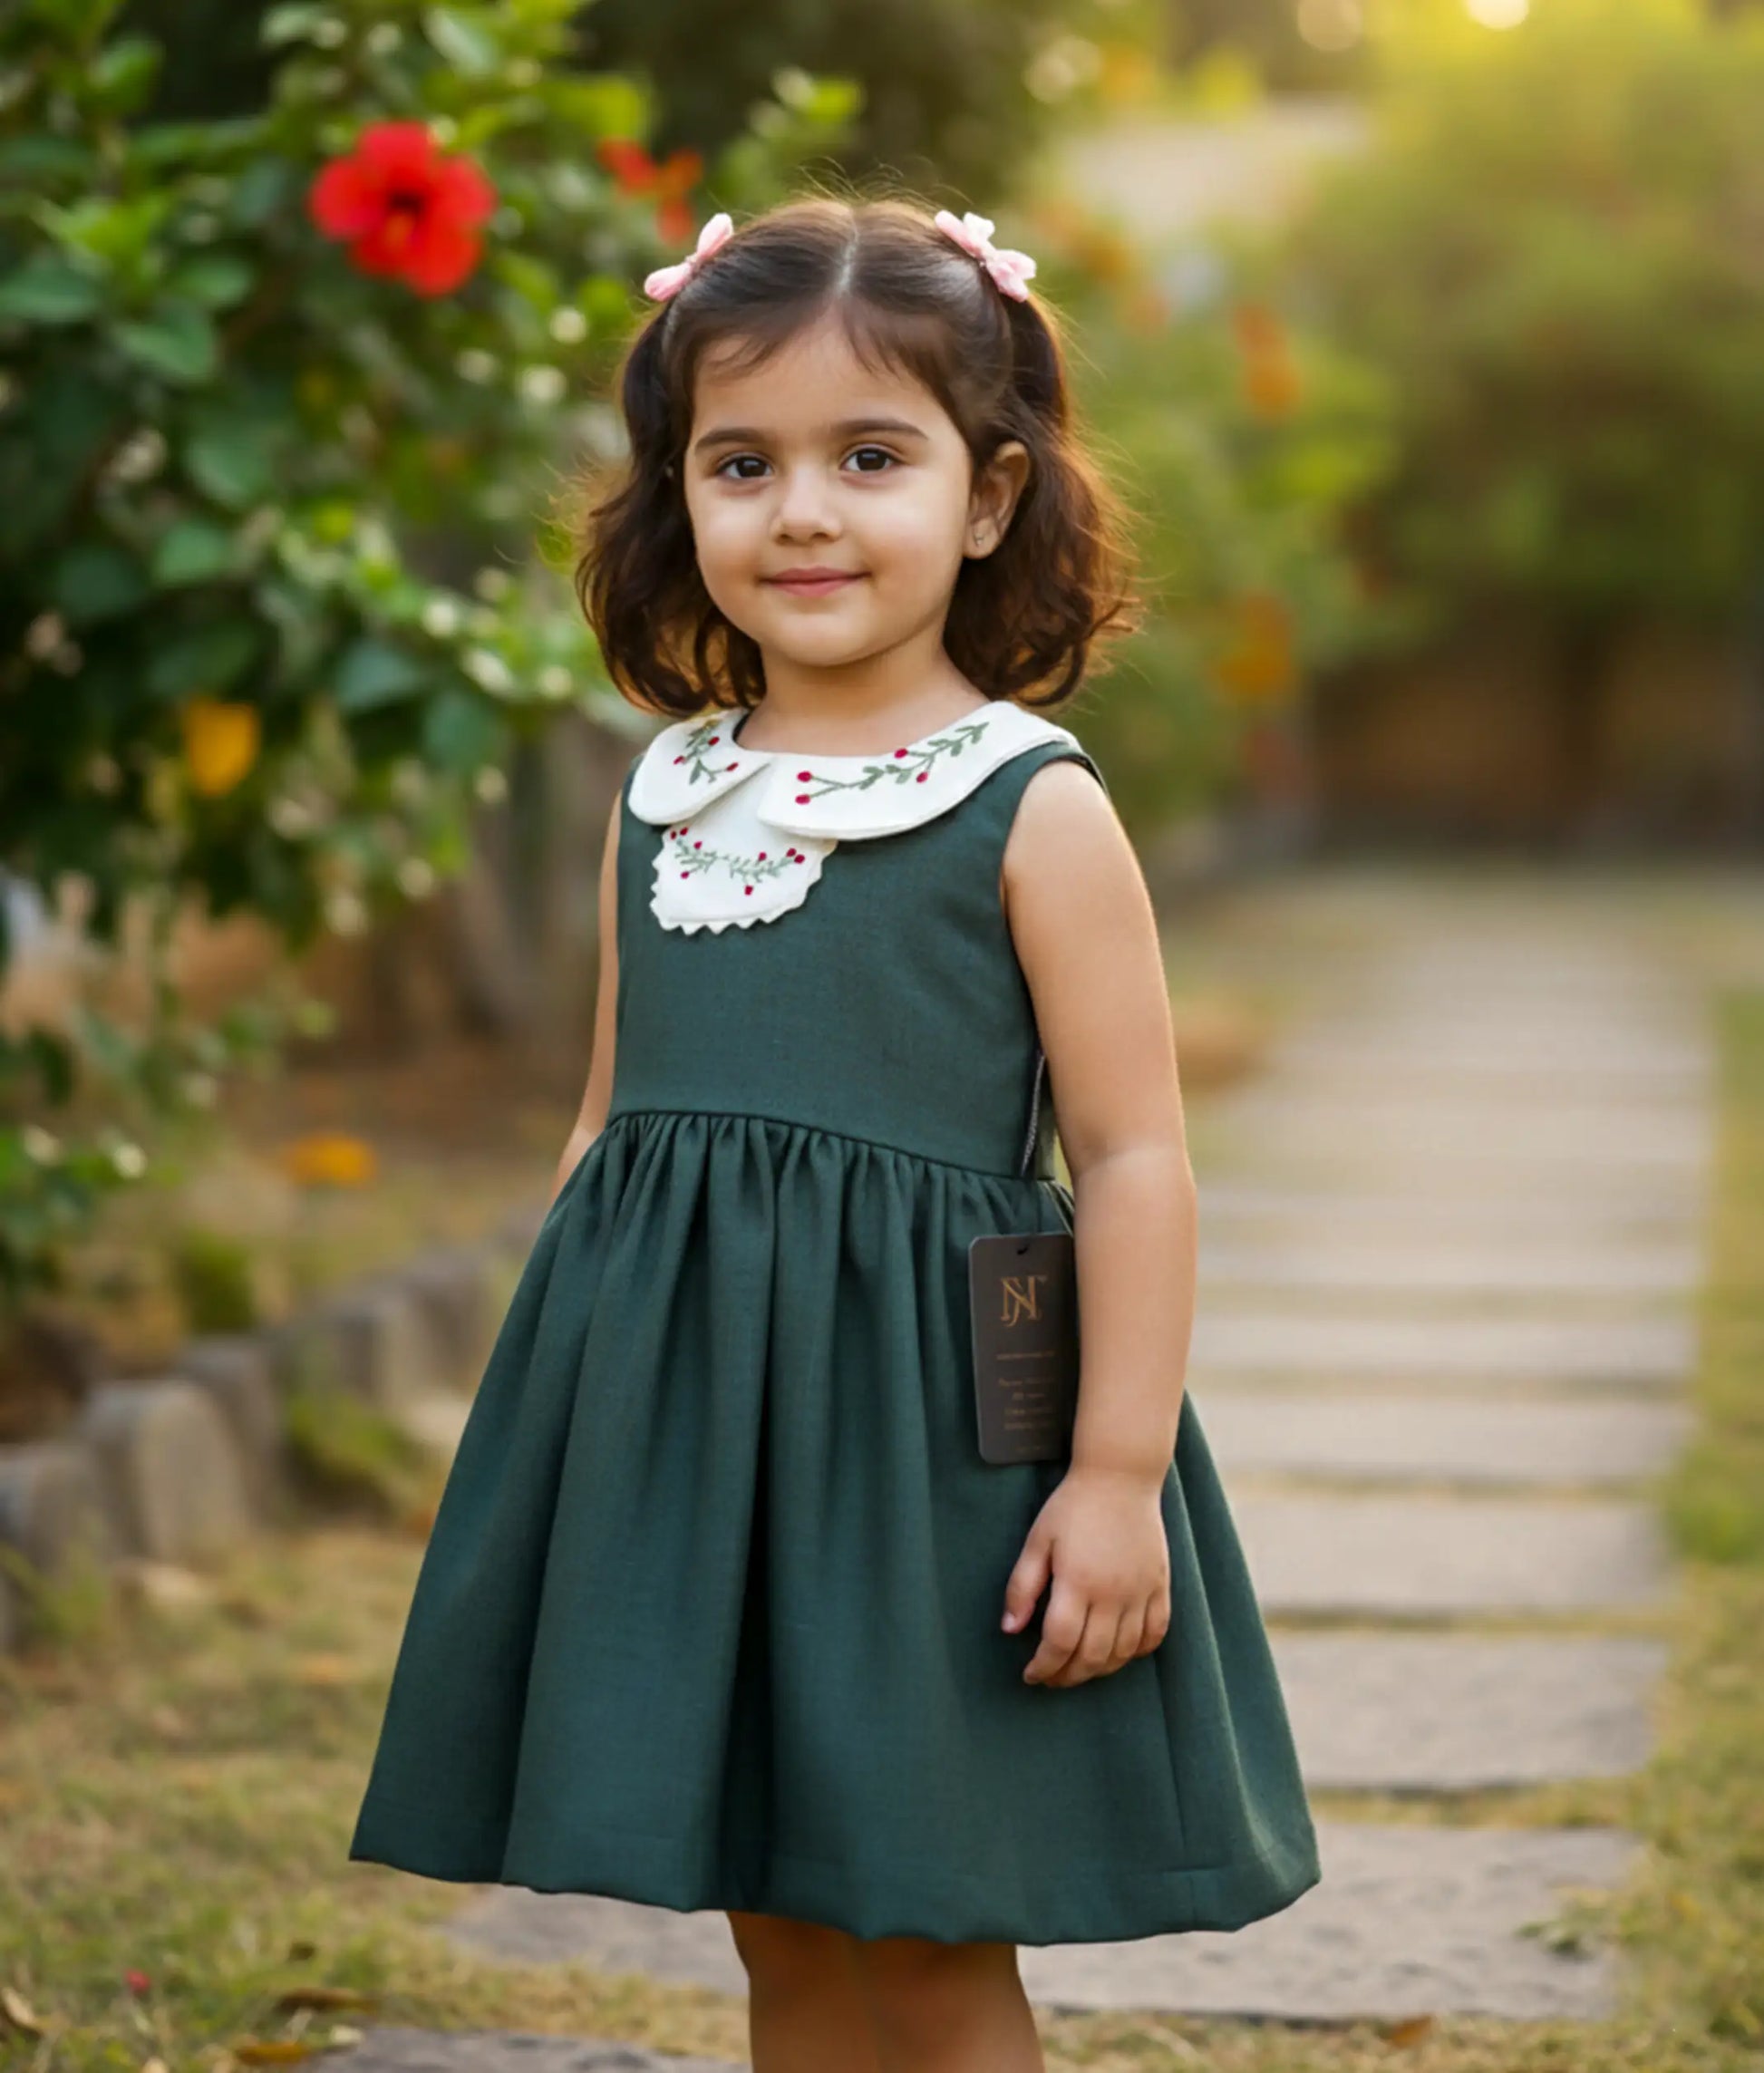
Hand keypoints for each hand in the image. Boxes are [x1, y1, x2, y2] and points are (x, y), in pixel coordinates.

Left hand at [1001, 1463, 1170, 1687]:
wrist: (1121, 1477)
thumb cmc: (1072, 1507)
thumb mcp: (1038, 1541)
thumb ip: (1022, 1586)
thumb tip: (1009, 1629)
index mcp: (1078, 1582)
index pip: (1059, 1643)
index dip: (1044, 1667)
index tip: (1031, 1675)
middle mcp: (1113, 1594)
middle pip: (1092, 1656)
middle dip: (1068, 1676)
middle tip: (1052, 1677)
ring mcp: (1141, 1592)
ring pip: (1124, 1652)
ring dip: (1100, 1669)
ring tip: (1079, 1668)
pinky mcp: (1160, 1586)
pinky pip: (1155, 1634)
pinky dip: (1136, 1652)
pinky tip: (1118, 1653)